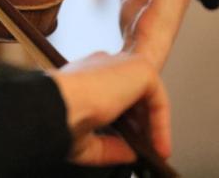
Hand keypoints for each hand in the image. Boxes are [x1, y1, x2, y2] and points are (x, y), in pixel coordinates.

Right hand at [51, 52, 170, 165]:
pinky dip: (161, 123)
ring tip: (155, 151)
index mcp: (82, 76)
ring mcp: (121, 64)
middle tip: (144, 149)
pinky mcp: (140, 68)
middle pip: (130, 93)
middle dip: (140, 123)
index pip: (108, 92)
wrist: (57, 103)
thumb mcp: (84, 140)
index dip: (122, 121)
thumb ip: (108, 146)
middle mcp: (101, 66)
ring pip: (145, 95)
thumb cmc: (59, 117)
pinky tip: (158, 145)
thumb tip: (129, 154)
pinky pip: (158, 98)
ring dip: (153, 124)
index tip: (126, 143)